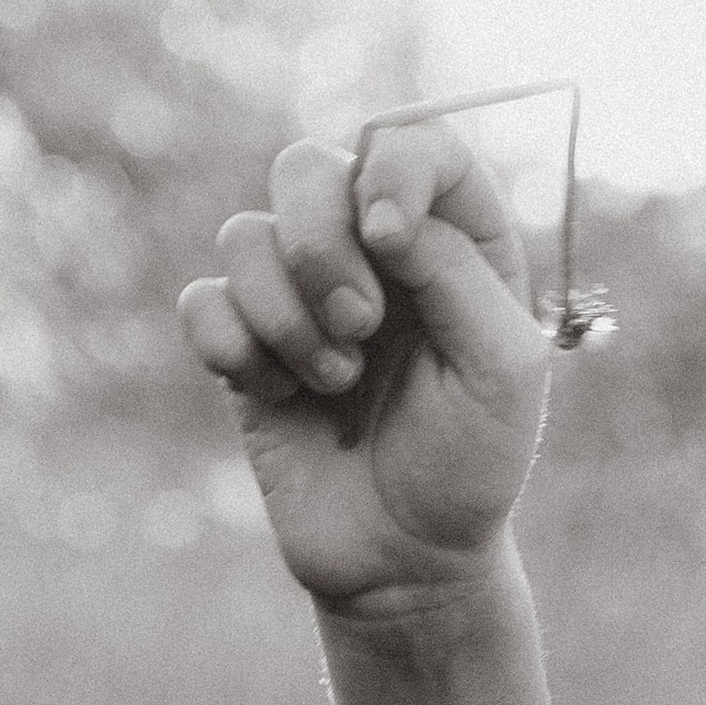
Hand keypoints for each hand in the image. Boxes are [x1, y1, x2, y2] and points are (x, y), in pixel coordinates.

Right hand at [177, 121, 554, 613]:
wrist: (406, 564)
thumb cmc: (469, 468)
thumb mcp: (502, 370)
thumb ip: (456, 270)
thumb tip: (376, 212)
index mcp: (452, 244)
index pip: (412, 140)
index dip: (390, 168)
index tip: (391, 240)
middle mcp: (372, 255)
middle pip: (308, 170)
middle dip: (321, 244)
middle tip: (361, 327)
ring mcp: (302, 296)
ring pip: (246, 236)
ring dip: (286, 316)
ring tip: (335, 383)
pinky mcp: (248, 347)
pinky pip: (204, 301)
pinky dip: (236, 348)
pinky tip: (281, 397)